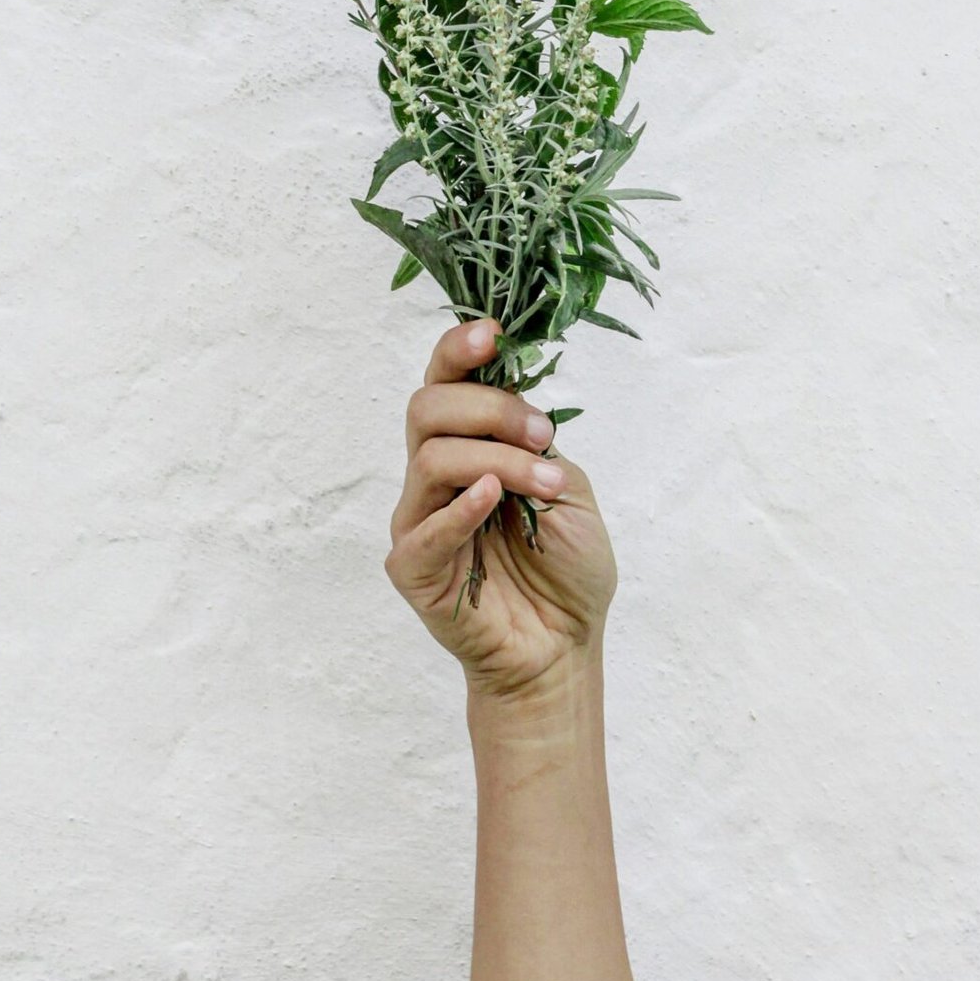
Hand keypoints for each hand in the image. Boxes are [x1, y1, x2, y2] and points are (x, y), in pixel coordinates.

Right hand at [384, 317, 618, 703]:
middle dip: (490, 408)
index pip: (444, 382)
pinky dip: (460, 508)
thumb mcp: (567, 486)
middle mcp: (434, 475)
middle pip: (428, 408)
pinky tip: (492, 499)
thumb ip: (534, 442)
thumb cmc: (566, 568)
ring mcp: (418, 520)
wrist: (564, 646)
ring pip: (432, 457)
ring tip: (546, 485)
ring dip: (498, 460)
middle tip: (542, 434)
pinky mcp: (412, 568)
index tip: (494, 334)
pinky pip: (424, 529)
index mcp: (469, 445)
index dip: (459, 349)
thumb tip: (514, 398)